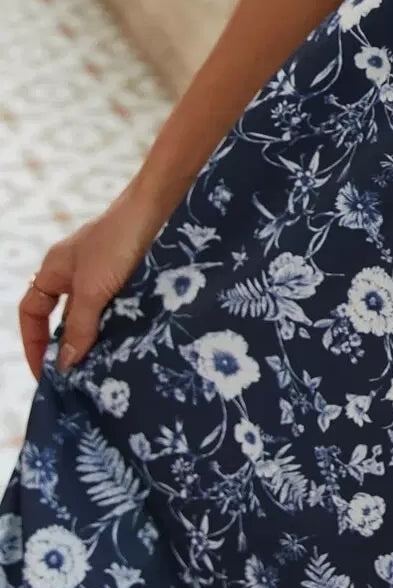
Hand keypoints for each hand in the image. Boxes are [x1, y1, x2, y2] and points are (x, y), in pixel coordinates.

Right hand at [18, 186, 166, 379]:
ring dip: (101, 340)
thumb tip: (64, 364)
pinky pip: (122, 309)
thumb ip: (79, 326)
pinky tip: (133, 346)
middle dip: (72, 347)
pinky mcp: (135, 276)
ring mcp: (108, 273)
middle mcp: (79, 272)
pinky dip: (124, 327)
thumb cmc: (119, 240)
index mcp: (56, 270)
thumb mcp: (92, 288)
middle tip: (82, 381)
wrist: (164, 206)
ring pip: (98, 316)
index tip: (46, 374)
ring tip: (109, 371)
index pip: (33, 313)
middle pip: (66, 318)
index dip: (34, 343)